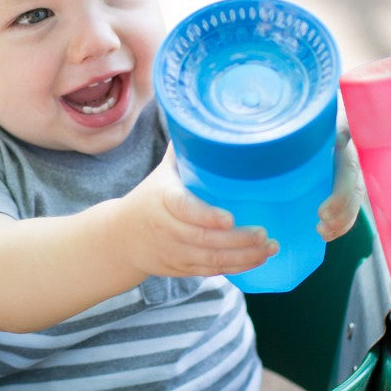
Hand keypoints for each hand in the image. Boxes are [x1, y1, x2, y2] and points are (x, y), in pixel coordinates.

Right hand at [117, 145, 277, 279]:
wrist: (120, 238)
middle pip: (205, 239)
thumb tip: (206, 119)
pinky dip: (236, 268)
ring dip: (243, 257)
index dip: (207, 216)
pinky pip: (211, 271)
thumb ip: (185, 152)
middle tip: (265, 233)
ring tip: (270, 247)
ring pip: (211, 260)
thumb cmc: (149, 198)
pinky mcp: (182, 268)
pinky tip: (258, 259)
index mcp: (162, 200)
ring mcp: (174, 252)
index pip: (184, 209)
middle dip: (238, 239)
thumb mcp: (161, 174)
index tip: (229, 217)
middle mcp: (167, 229)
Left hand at [317, 128, 363, 241]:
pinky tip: (326, 235)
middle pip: (353, 199)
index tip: (321, 213)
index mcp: (349, 155)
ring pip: (352, 207)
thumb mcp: (330, 123)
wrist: (329, 122)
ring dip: (340, 225)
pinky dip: (340, 225)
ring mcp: (351, 181)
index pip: (348, 181)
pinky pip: (348, 210)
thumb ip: (339, 128)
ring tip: (321, 233)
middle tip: (319, 228)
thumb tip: (342, 136)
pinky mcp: (345, 188)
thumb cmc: (325, 122)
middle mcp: (354, 170)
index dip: (338, 200)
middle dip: (339, 217)